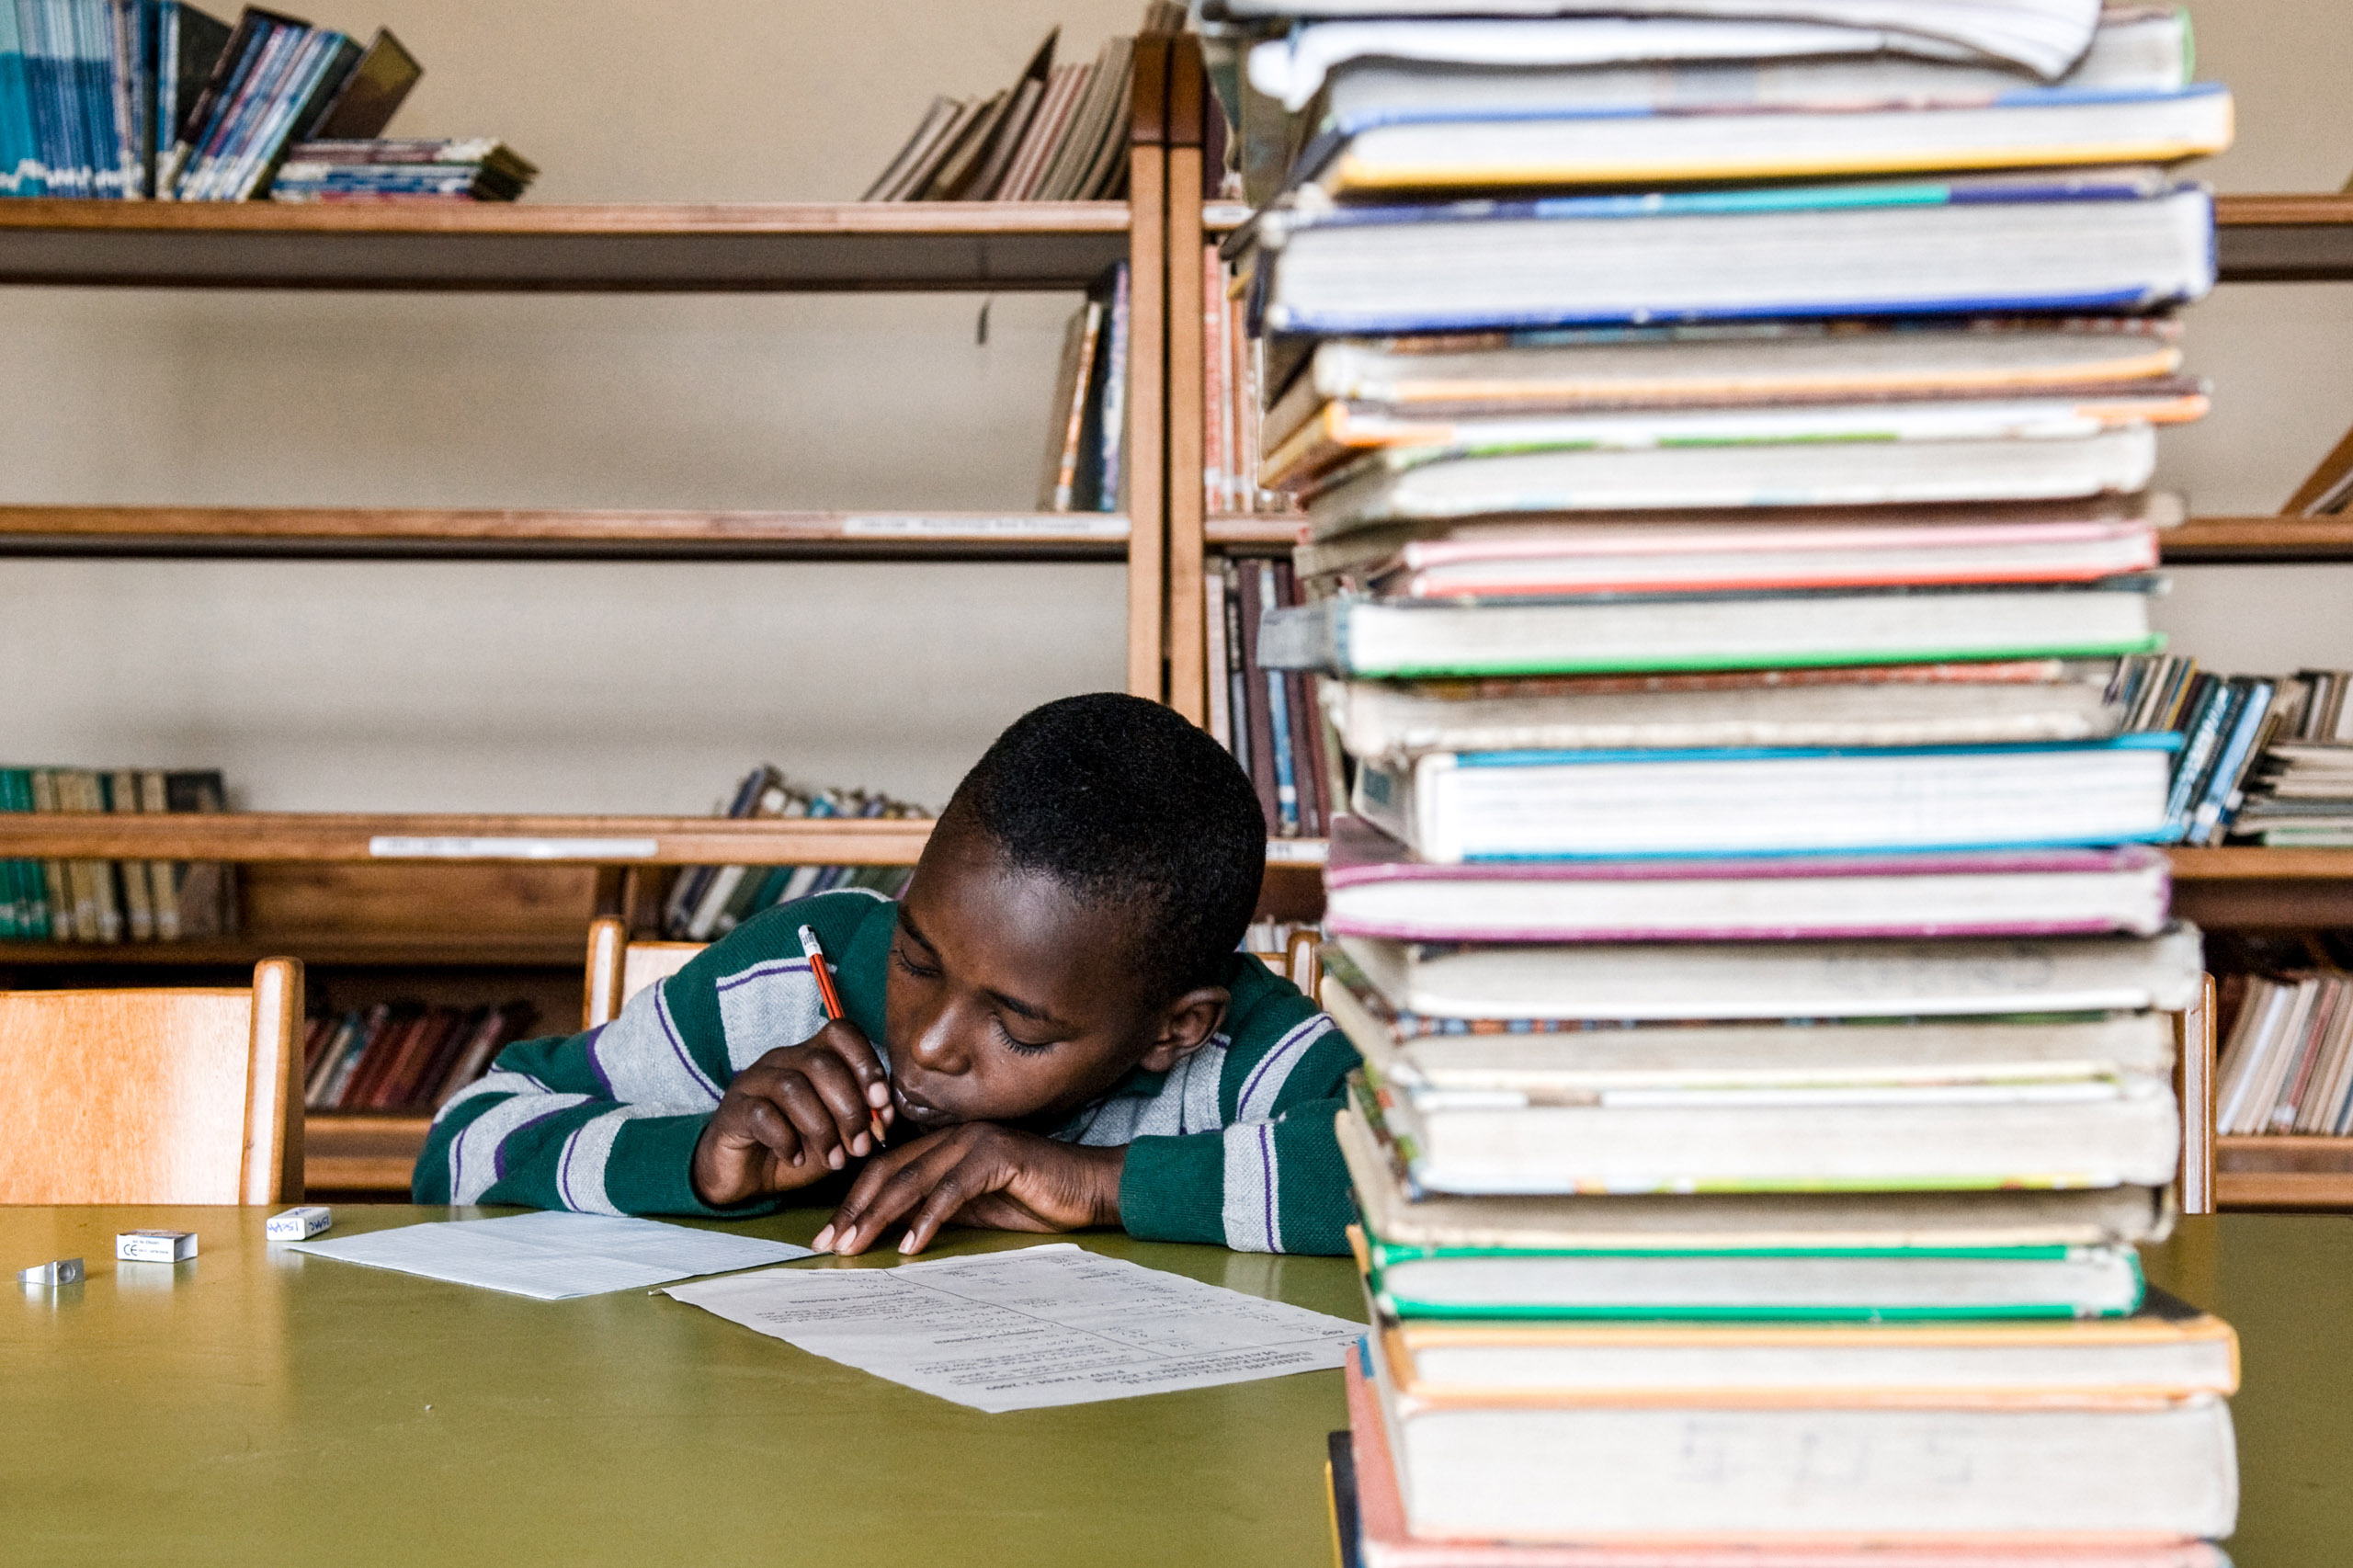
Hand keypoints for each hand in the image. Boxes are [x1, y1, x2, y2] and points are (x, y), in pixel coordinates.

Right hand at [690, 1020, 893, 1207]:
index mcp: (812, 1057)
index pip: (841, 1032)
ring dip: (822, 1129)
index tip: (882, 1103)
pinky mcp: (734, 1110)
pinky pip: (763, 1115)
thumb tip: (886, 1116)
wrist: (746, 1176)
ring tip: (833, 1160)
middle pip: (822, 1063)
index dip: (866, 1063)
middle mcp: (783, 1061)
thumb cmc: (798, 1148)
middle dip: (850, 1108)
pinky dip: (787, 1140)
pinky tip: (796, 1159)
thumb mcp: (839, 1136)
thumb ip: (863, 1121)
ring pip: (793, 1088)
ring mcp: (755, 1083)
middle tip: (861, 1145)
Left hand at [813, 1123, 1124, 1255]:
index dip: (854, 1200)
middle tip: (829, 1243)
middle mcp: (955, 1135)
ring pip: (912, 1178)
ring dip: (878, 1215)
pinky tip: (910, 1244)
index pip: (886, 1168)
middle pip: (889, 1170)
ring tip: (855, 1245)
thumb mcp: (976, 1209)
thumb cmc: (1036, 1200)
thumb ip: (936, 1209)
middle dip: (855, 1208)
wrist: (1091, 1189)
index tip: (830, 1234)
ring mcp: (976, 1141)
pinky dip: (927, 1218)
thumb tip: (891, 1231)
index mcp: (946, 1143)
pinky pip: (951, 1189)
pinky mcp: (998, 1156)